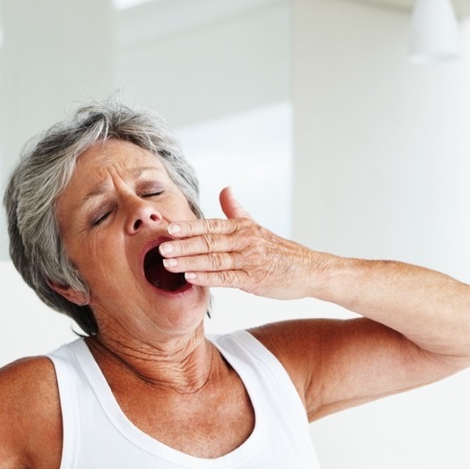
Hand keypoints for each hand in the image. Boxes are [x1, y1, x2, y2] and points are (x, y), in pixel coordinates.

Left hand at [159, 187, 325, 299]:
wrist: (309, 269)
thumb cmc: (280, 251)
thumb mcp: (257, 226)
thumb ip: (236, 210)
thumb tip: (225, 189)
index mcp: (242, 227)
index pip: (211, 225)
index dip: (188, 227)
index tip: (167, 228)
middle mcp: (245, 241)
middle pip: (208, 242)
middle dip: (182, 245)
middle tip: (159, 248)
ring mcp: (249, 260)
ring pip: (214, 259)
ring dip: (189, 261)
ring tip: (167, 264)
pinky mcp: (254, 279)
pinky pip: (227, 278)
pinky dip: (207, 278)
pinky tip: (190, 277)